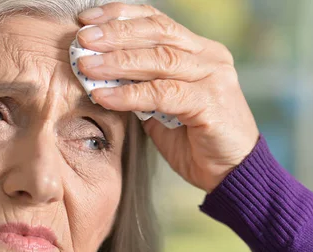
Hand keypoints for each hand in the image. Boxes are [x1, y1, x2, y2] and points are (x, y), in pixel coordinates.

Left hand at [77, 2, 259, 192]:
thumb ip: (140, 87)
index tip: (86, 19)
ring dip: (117, 61)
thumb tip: (98, 74)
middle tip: (81, 39)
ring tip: (86, 65)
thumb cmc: (195, 141)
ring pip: (159, 59)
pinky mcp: (211, 102)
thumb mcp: (162, 108)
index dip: (120, 16)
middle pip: (156, 32)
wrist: (231, 174)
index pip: (156, 21)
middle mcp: (209, 56)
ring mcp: (213, 77)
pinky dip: (129, 95)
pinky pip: (162, 93)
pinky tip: (104, 97)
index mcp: (199, 51)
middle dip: (114, 33)